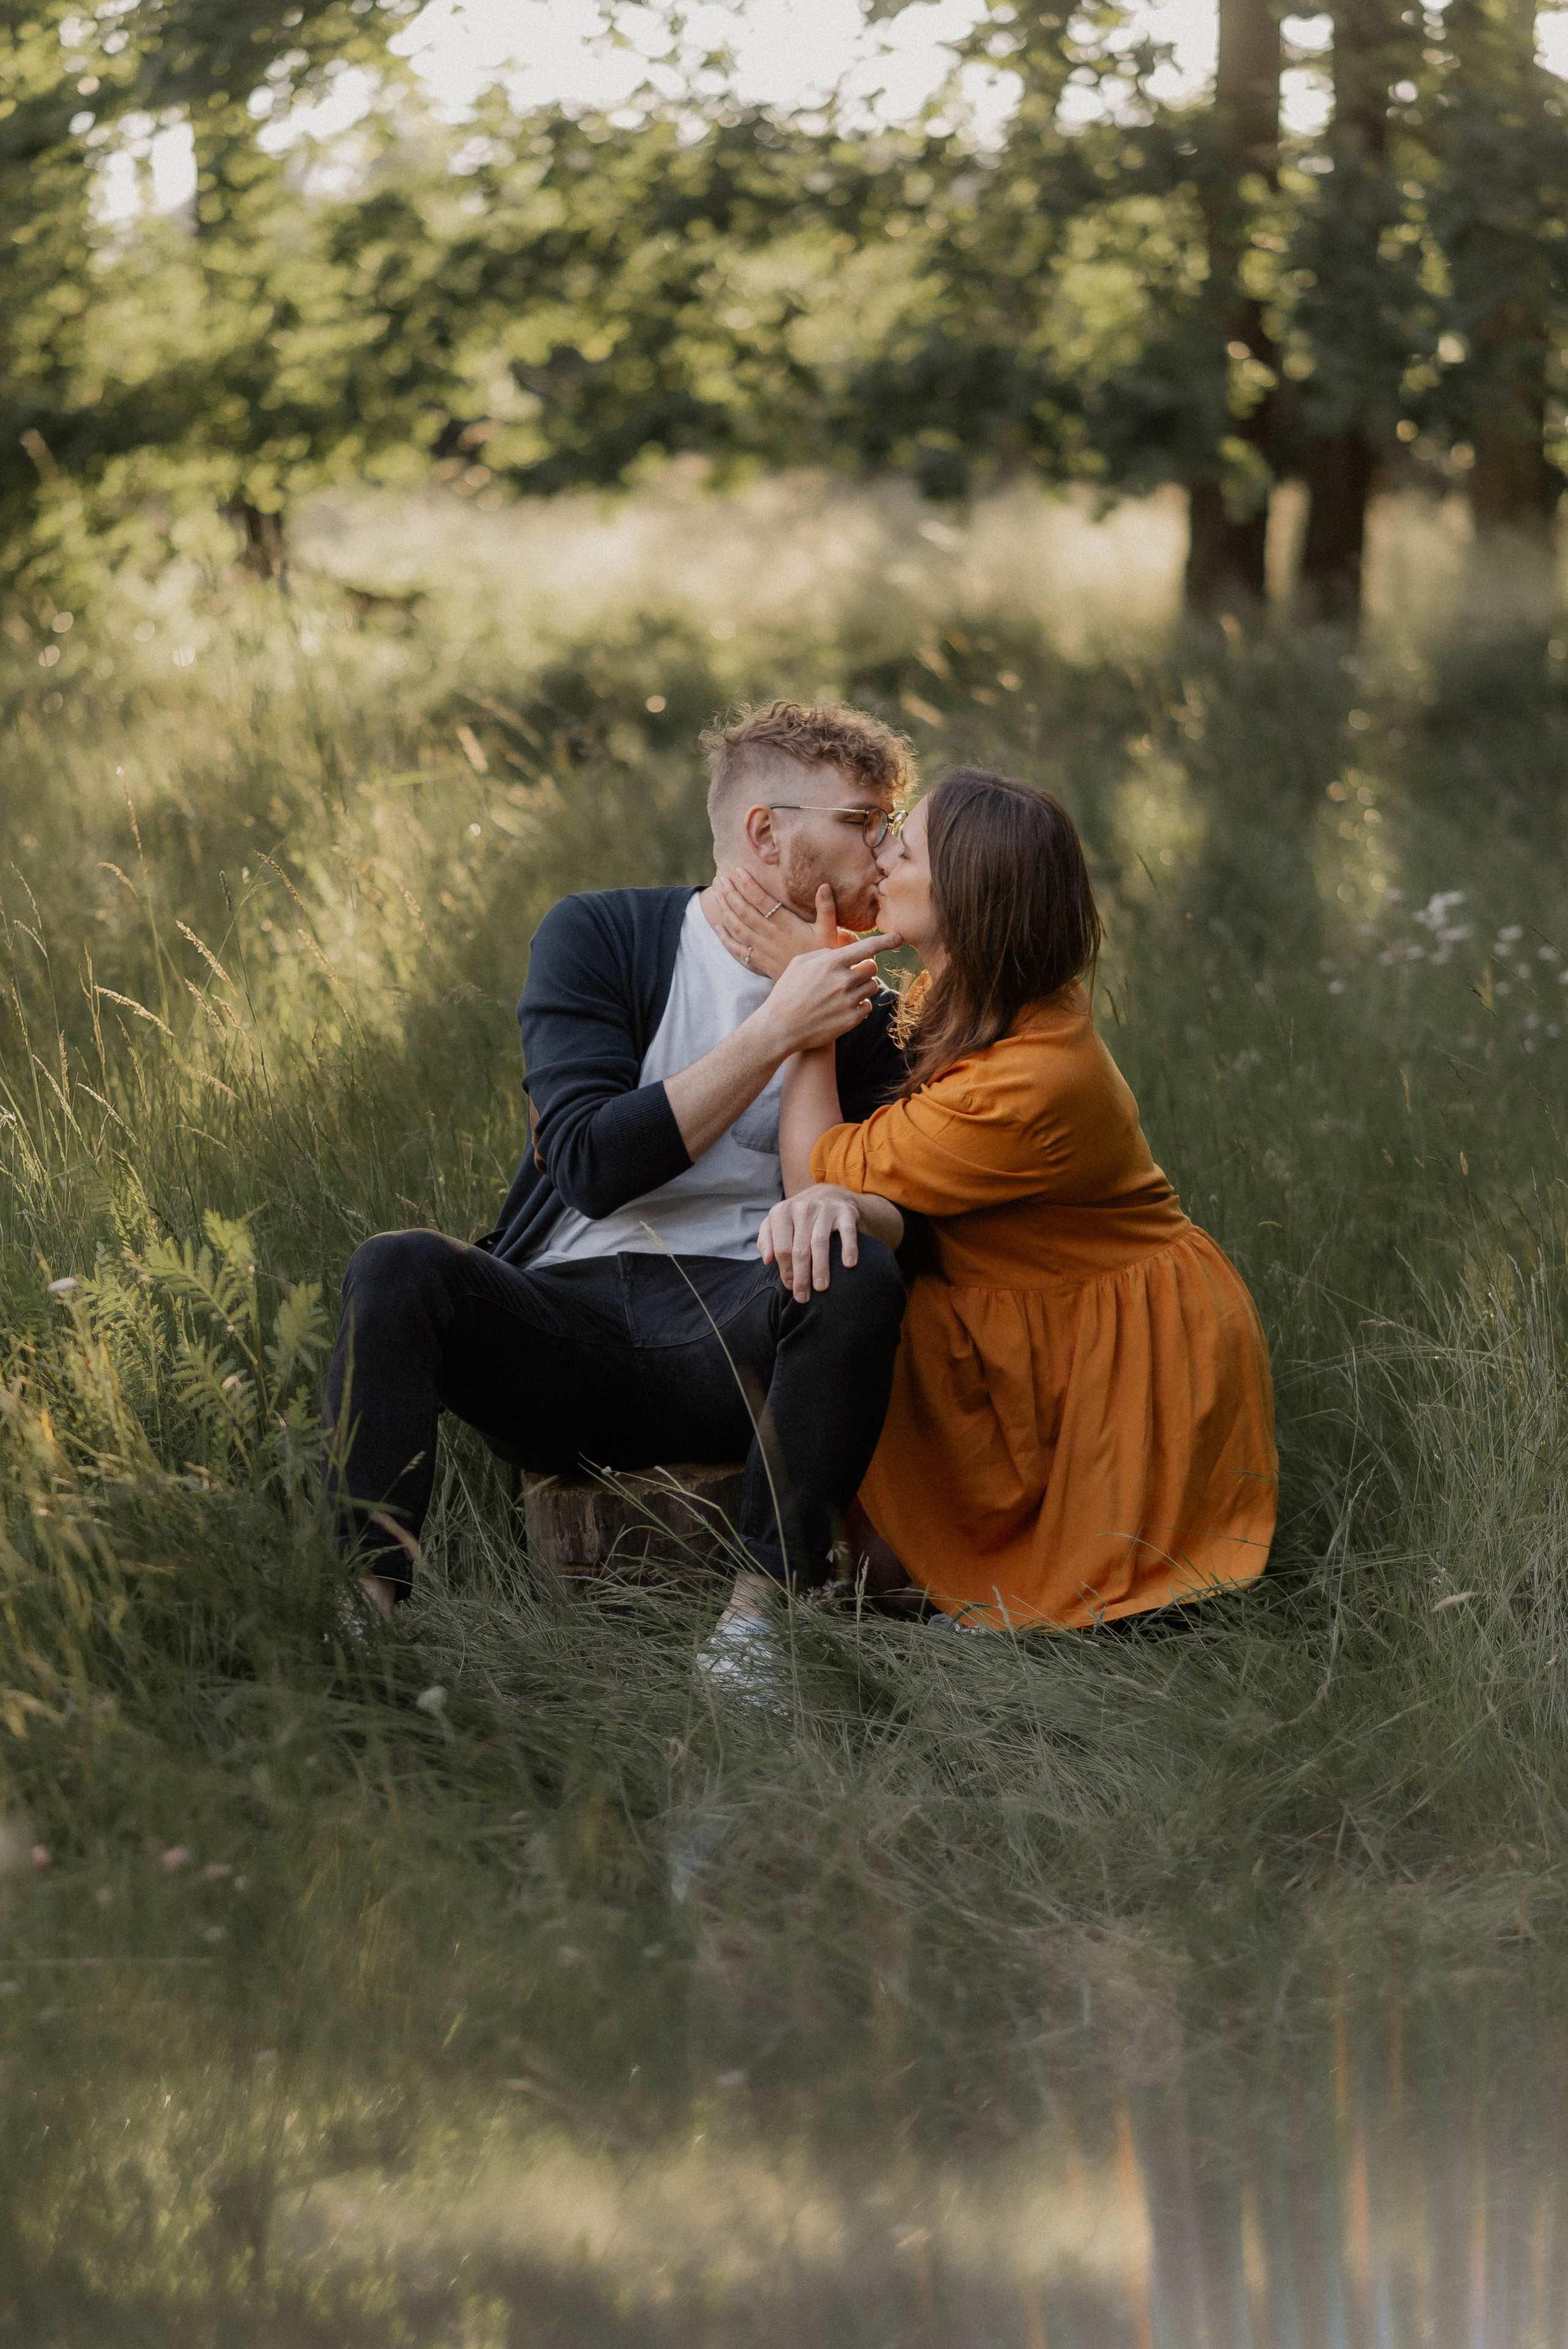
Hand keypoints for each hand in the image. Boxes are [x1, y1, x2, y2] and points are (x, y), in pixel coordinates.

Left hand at [712, 870, 853, 980]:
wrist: (814, 986)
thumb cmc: (823, 955)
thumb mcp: (828, 931)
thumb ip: (826, 908)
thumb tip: (823, 885)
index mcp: (785, 924)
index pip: (762, 901)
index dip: (748, 885)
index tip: (738, 871)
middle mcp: (769, 935)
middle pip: (744, 911)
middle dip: (731, 893)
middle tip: (720, 878)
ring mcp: (761, 949)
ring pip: (738, 927)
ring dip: (725, 910)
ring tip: (716, 894)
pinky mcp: (758, 961)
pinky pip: (737, 949)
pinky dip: (726, 938)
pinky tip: (718, 926)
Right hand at [755, 926, 900, 1055]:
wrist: (780, 1028)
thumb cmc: (787, 992)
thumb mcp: (799, 963)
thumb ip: (824, 953)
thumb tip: (843, 950)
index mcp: (831, 963)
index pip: (868, 947)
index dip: (886, 941)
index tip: (900, 938)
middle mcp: (843, 980)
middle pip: (872, 968)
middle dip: (865, 969)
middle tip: (850, 975)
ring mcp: (849, 1001)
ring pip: (872, 987)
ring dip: (863, 988)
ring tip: (843, 993)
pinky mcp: (852, 1019)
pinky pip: (867, 1006)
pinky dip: (859, 1006)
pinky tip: (842, 1008)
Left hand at [758, 1184, 864, 1300]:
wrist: (829, 1194)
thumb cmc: (799, 1217)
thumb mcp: (777, 1222)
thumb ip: (766, 1240)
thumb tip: (767, 1260)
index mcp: (782, 1212)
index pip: (781, 1248)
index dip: (785, 1271)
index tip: (790, 1286)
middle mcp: (802, 1208)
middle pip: (799, 1249)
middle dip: (801, 1276)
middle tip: (803, 1296)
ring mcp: (825, 1209)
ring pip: (819, 1243)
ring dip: (821, 1268)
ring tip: (822, 1287)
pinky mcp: (845, 1212)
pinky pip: (847, 1232)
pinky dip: (848, 1248)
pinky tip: (848, 1265)